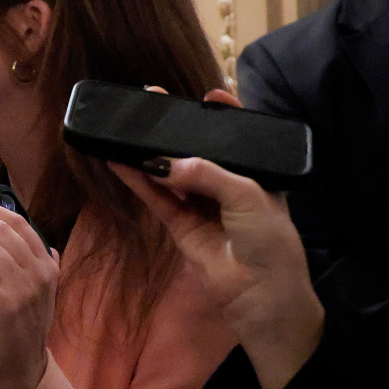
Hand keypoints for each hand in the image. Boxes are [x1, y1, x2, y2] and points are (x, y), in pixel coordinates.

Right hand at [110, 89, 323, 388]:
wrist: (261, 293)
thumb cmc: (270, 240)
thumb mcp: (247, 195)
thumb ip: (206, 173)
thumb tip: (164, 163)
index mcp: (255, 173)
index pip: (238, 138)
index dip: (224, 114)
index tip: (208, 95)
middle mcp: (227, 185)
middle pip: (196, 150)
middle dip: (175, 129)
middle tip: (151, 100)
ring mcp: (201, 204)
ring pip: (171, 172)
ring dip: (150, 152)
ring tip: (125, 127)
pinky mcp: (180, 225)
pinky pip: (156, 196)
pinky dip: (137, 179)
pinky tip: (118, 161)